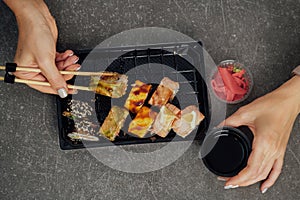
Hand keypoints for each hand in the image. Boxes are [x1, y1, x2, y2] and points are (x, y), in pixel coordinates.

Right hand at [4, 0, 78, 96]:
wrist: (37, 17)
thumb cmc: (34, 35)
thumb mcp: (45, 61)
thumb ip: (55, 78)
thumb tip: (61, 91)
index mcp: (25, 72)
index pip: (45, 87)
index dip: (59, 88)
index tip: (71, 90)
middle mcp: (32, 68)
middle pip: (54, 78)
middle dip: (66, 73)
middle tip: (74, 69)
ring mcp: (40, 61)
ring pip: (59, 70)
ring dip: (67, 65)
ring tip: (72, 59)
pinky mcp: (48, 55)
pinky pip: (59, 62)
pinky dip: (66, 59)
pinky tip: (69, 55)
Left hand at [221, 76, 299, 192]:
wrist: (288, 101)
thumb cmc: (272, 105)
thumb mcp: (246, 112)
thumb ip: (229, 122)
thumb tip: (218, 128)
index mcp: (263, 143)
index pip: (251, 169)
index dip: (239, 178)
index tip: (228, 181)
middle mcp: (272, 150)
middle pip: (256, 174)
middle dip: (241, 182)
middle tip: (228, 182)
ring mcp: (278, 152)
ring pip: (264, 174)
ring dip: (251, 181)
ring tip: (239, 183)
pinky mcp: (280, 150)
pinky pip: (276, 170)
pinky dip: (270, 180)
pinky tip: (263, 185)